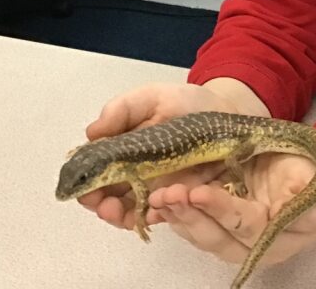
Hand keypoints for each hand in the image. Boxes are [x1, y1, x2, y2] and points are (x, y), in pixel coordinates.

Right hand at [78, 80, 263, 231]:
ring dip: (125, 217)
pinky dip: (159, 216)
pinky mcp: (187, 197)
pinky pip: (169, 214)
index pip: (97, 174)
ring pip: (135, 213)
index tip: (84, 188)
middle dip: (103, 207)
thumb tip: (92, 132)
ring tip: (126, 211)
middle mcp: (139, 176)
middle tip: (104, 205)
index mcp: (125, 153)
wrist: (231, 111)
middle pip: (111, 200)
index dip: (86, 184)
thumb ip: (123, 109)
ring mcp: (163, 189)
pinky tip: (157, 211)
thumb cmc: (188, 104)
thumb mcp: (154, 97)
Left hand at [149, 152, 315, 264]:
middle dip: (191, 216)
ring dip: (178, 217)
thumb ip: (303, 189)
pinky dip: (174, 216)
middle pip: (219, 239)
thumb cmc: (311, 171)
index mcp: (283, 234)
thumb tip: (284, 205)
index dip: (223, 211)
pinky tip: (157, 204)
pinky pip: (193, 229)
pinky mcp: (218, 230)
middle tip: (168, 194)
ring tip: (159, 196)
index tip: (198, 192)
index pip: (249, 226)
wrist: (304, 170)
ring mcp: (235, 241)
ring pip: (202, 237)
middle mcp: (256, 247)